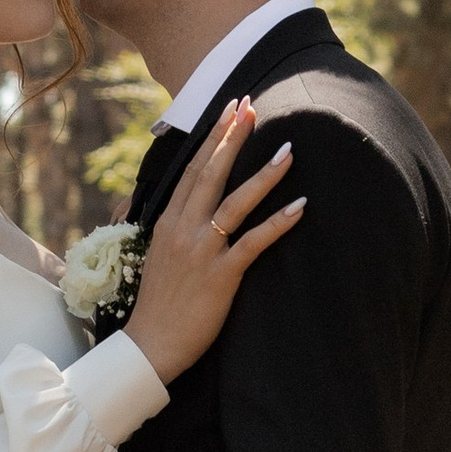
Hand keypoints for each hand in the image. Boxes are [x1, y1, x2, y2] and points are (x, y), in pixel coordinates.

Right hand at [126, 100, 305, 384]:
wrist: (150, 345)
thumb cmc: (158, 304)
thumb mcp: (159, 255)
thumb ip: (174, 228)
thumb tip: (190, 208)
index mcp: (167, 221)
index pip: (193, 168)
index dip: (214, 136)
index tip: (230, 109)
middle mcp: (183, 229)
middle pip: (211, 173)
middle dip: (233, 137)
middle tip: (253, 107)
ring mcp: (201, 251)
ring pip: (235, 202)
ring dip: (263, 174)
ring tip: (288, 150)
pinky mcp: (221, 275)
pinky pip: (253, 242)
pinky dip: (278, 222)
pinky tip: (300, 205)